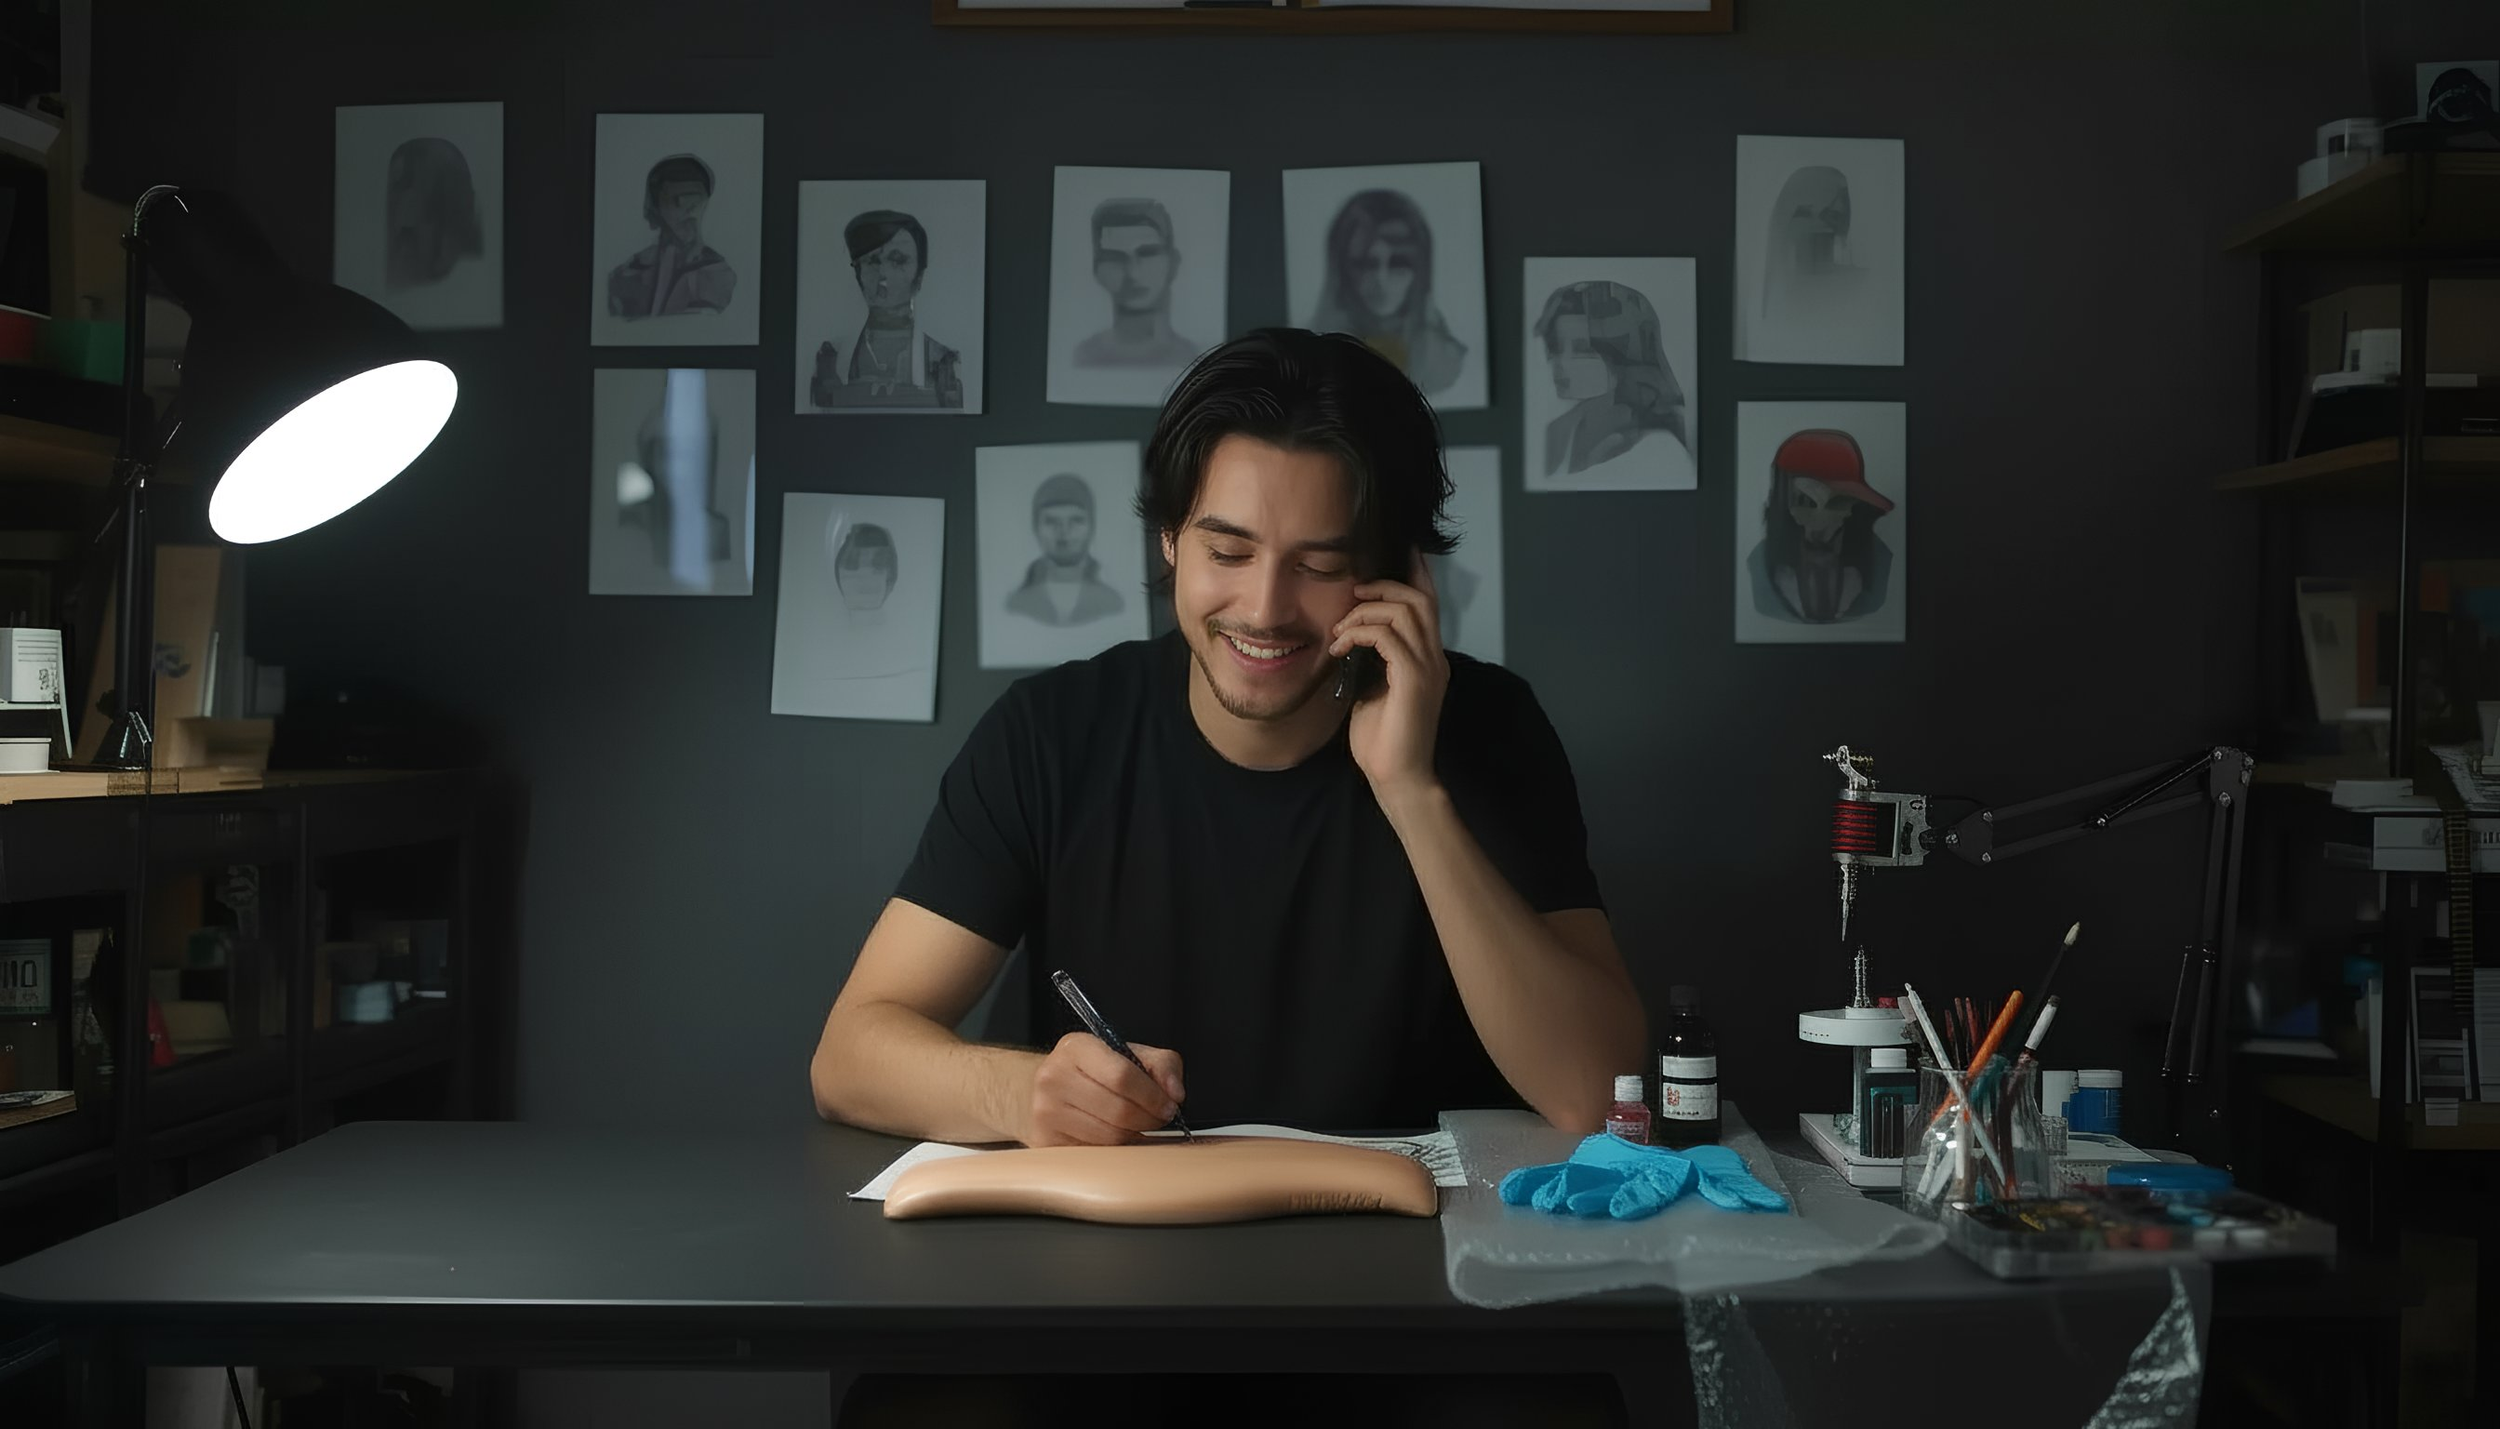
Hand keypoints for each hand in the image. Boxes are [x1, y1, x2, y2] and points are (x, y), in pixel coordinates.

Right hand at [1019, 1032, 1187, 1146]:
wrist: (1046, 1089)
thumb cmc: (1093, 1072)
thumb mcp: (1128, 1054)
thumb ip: (1161, 1065)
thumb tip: (1175, 1093)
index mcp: (1076, 1048)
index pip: (1122, 1076)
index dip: (1152, 1096)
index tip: (1169, 1105)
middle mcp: (1054, 1077)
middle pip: (1118, 1111)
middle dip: (1149, 1119)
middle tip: (1159, 1119)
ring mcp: (1046, 1111)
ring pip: (1109, 1137)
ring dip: (1134, 1136)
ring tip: (1137, 1125)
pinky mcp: (1046, 1141)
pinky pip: (1096, 1153)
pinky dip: (1116, 1149)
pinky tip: (1117, 1136)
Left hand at [1330, 551, 1448, 805]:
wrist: (1397, 779)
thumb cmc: (1382, 741)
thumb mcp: (1373, 690)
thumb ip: (1373, 662)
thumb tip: (1353, 637)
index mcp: (1428, 659)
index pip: (1428, 605)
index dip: (1415, 574)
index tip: (1397, 552)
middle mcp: (1434, 658)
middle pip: (1419, 599)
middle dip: (1383, 587)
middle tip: (1353, 594)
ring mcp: (1427, 668)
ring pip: (1404, 612)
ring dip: (1365, 612)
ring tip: (1340, 630)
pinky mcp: (1414, 680)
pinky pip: (1388, 637)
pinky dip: (1360, 633)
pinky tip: (1341, 648)